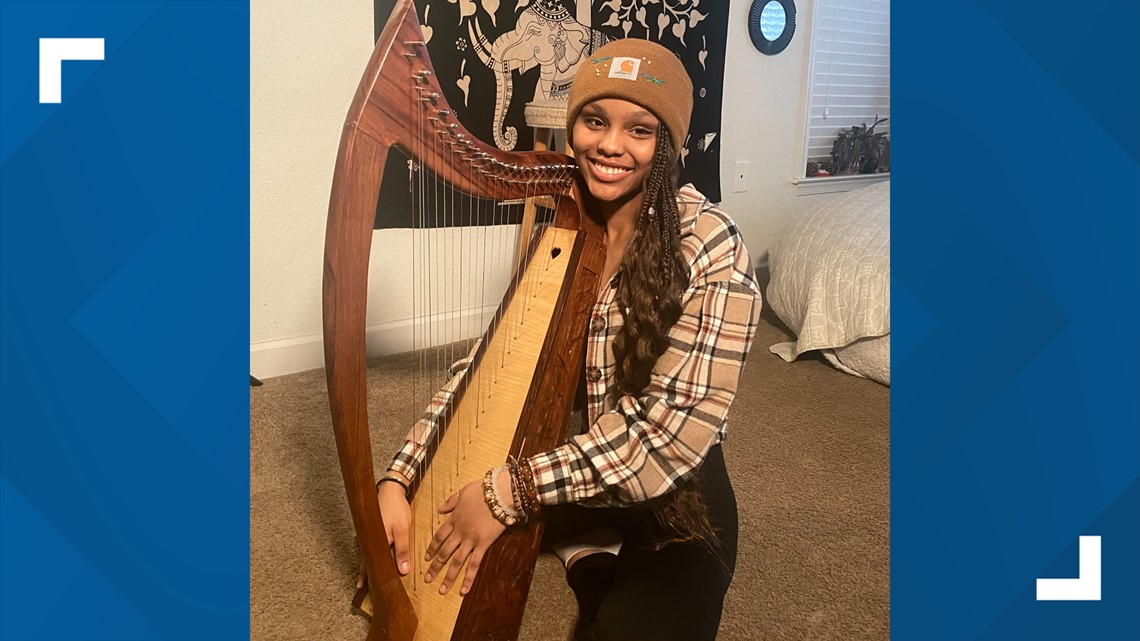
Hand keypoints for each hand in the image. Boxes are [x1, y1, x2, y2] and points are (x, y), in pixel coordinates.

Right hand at [357, 476, 412, 588]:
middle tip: (361, 587)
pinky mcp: (370, 529)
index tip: (367, 588)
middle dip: (364, 573)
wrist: (390, 490)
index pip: (371, 564)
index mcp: (377, 541)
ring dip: (366, 563)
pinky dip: (370, 554)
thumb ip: (403, 551)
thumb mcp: (403, 530)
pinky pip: (369, 546)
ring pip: (366, 553)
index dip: (370, 576)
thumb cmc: (396, 509)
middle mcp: (369, 538)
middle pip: (365, 560)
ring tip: (365, 577)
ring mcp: (368, 533)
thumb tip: (403, 571)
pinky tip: (372, 558)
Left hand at [423, 478, 506, 595]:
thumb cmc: (483, 489)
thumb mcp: (463, 491)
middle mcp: (459, 532)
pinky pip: (474, 564)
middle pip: (444, 552)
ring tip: (441, 589)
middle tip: (428, 579)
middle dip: (435, 566)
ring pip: (456, 561)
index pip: (439, 537)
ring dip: (448, 576)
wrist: (499, 492)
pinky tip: (464, 590)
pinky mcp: (483, 544)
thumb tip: (440, 509)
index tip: (426, 558)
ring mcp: (470, 539)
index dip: (432, 548)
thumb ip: (450, 502)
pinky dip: (468, 578)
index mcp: (454, 519)